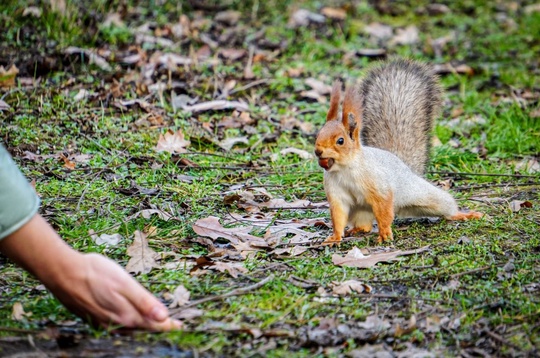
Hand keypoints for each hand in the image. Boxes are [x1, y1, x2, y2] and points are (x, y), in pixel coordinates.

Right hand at [0, 214, 180, 330]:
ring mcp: (103, 322)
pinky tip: (129, 318)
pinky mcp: (94, 318)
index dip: (169, 324)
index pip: (154, 324)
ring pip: (130, 328)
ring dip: (143, 326)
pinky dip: (129, 323)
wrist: (62, 272)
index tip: (181, 325)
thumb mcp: (124, 283)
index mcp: (126, 315)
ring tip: (154, 323)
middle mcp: (115, 323)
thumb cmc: (95, 273)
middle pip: (143, 328)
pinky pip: (117, 326)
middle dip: (158, 326)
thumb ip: (144, 301)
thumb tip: (164, 317)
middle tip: (172, 324)